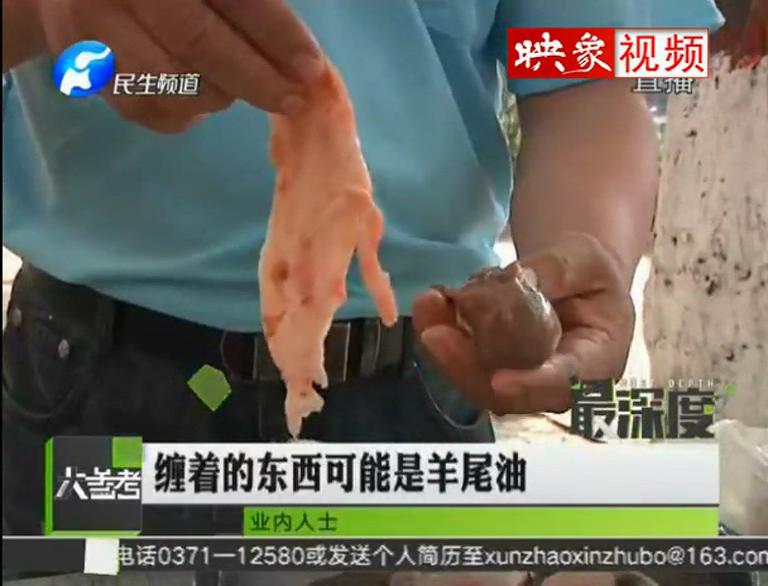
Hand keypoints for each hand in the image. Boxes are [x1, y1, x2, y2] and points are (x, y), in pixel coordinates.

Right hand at [35, 0, 324, 131]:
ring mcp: (90, 28)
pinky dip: (182, 114)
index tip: (312, 69)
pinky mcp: (82, 68)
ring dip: (217, 96)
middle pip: (198, 44)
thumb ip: (248, 8)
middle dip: (256, 79)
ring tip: (236, 89)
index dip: (277, 35)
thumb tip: (301, 62)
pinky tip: (199, 102)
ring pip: (170, 83)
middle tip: (291, 100)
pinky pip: (144, 109)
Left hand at [412, 232, 634, 414]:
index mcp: (598, 360)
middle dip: (468, 366)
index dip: (534, 383)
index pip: (569, 381)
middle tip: (435, 330)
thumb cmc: (590, 273)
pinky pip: (466, 367)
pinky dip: (445, 340)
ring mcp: (523, 384)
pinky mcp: (495, 373)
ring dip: (447, 352)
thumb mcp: (586, 259)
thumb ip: (557, 269)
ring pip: (480, 384)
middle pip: (511, 394)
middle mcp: (560, 385)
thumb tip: (518, 280)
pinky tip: (431, 306)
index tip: (500, 379)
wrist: (573, 282)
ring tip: (428, 305)